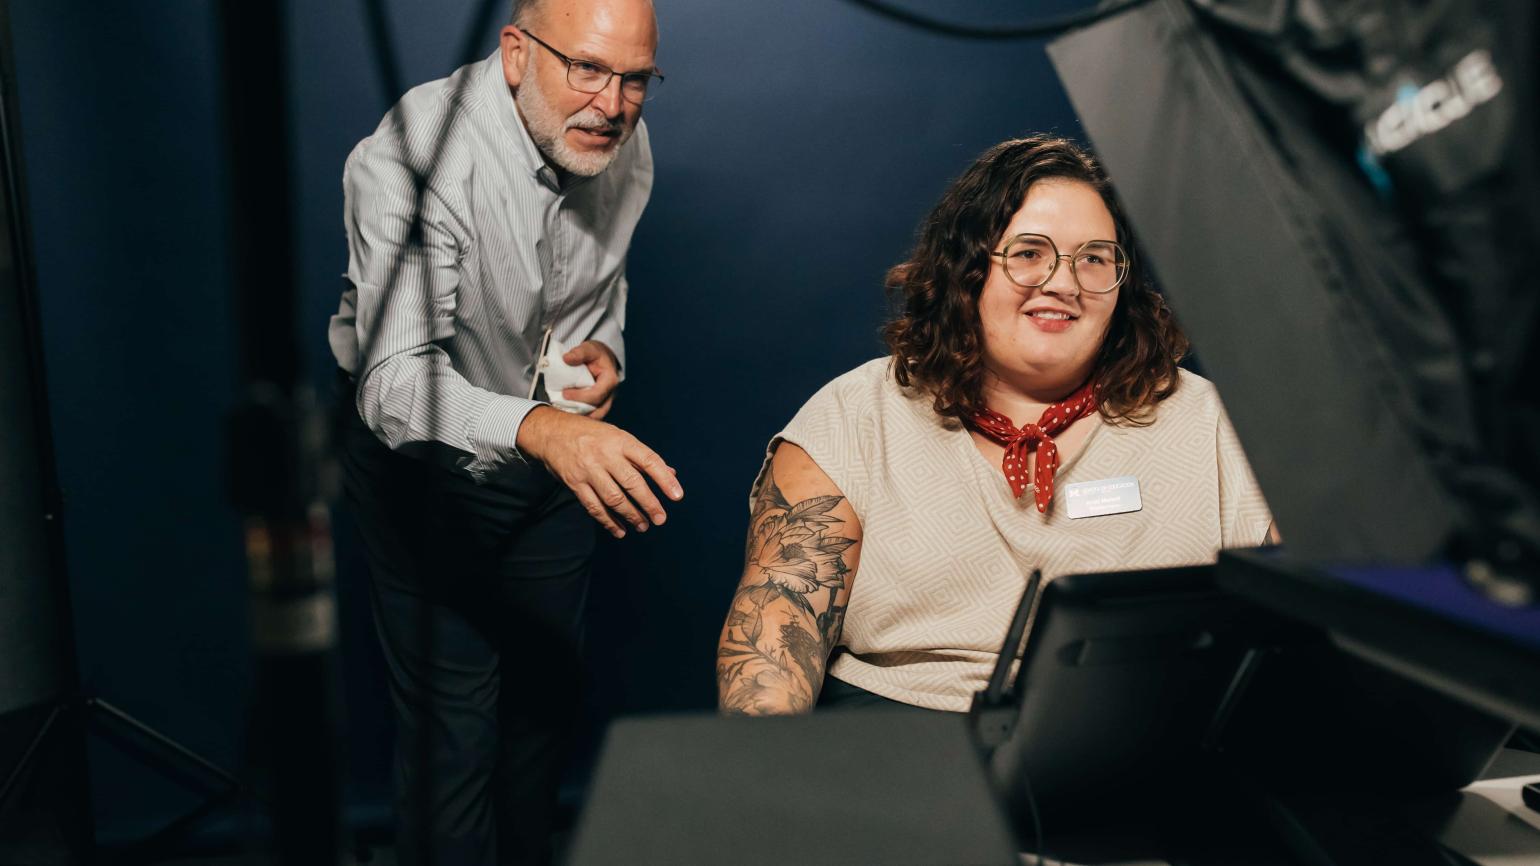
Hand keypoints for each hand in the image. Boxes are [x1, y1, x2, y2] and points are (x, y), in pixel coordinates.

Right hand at [516, 405, 682, 537]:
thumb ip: (644, 457)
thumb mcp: (619, 437)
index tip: (677, 496)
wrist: (551, 432)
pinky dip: (608, 521)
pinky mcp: (574, 483)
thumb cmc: (593, 436)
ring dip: (631, 515)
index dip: (665, 479)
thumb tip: (672, 474)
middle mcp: (605, 455)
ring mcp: (589, 469)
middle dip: (649, 503)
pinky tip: (620, 530)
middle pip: (632, 483)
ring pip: (614, 498)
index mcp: (621, 441)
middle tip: (660, 519)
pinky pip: (594, 506)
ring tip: (643, 526)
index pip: (649, 460)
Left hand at [560, 340, 619, 419]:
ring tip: (565, 413)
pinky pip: (591, 415)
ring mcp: (605, 401)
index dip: (580, 397)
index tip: (565, 393)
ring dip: (581, 417)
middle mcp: (610, 394)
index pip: (597, 394)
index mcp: (610, 381)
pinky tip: (568, 412)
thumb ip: (579, 353)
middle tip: (563, 405)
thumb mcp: (589, 348)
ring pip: (596, 416)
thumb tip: (566, 358)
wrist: (602, 358)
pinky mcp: (599, 405)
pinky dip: (580, 416)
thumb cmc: (596, 354)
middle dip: (580, 411)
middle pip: (598, 410)